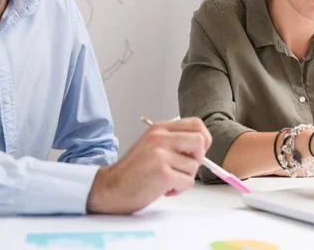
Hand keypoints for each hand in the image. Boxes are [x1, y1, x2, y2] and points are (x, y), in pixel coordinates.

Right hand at [86, 117, 211, 213]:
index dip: (203, 139)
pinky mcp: (163, 173)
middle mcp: (160, 137)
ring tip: (166, 181)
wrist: (109, 188)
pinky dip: (178, 189)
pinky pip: (187, 182)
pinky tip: (163, 189)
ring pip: (194, 166)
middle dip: (198, 158)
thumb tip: (201, 147)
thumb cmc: (133, 171)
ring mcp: (161, 154)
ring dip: (184, 178)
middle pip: (200, 141)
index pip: (196, 124)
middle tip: (184, 168)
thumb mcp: (152, 146)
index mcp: (159, 128)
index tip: (196, 152)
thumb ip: (173, 142)